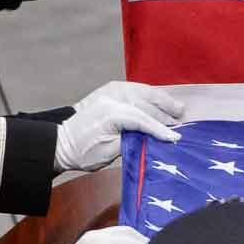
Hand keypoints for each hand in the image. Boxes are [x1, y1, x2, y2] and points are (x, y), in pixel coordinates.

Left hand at [55, 97, 180, 172]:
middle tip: (182, 121)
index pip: (142, 120)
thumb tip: (150, 139)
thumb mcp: (108, 153)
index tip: (174, 138)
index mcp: (111, 113)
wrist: (61, 143)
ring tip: (177, 107)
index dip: (160, 129)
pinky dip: (149, 94)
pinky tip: (159, 99)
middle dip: (165, 113)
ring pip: (142, 92)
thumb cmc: (82, 152)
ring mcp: (109, 92)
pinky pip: (134, 89)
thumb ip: (131, 142)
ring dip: (161, 100)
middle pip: (145, 103)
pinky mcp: (108, 92)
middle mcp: (111, 98)